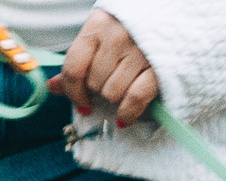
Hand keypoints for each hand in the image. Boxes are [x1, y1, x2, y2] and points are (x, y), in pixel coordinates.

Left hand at [47, 9, 156, 126]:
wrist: (173, 18)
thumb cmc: (132, 29)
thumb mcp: (101, 34)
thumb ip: (79, 60)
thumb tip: (53, 87)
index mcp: (96, 26)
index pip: (73, 66)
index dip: (73, 91)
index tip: (81, 103)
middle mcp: (116, 37)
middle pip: (94, 83)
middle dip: (100, 90)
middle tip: (112, 85)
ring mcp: (139, 52)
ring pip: (112, 93)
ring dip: (116, 99)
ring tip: (125, 90)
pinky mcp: (158, 69)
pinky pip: (134, 99)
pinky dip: (128, 113)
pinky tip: (125, 118)